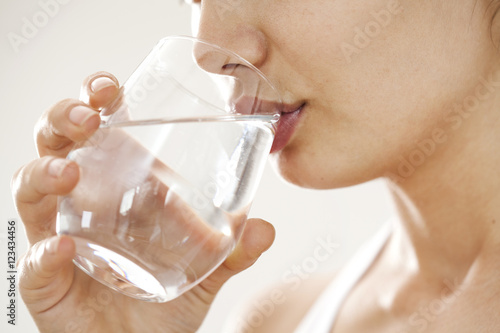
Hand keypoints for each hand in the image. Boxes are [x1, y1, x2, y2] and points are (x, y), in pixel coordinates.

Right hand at [11, 72, 274, 332]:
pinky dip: (43, 254)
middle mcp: (81, 205)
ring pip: (31, 193)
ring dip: (44, 174)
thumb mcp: (204, 268)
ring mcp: (58, 238)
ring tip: (69, 172)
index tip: (111, 87)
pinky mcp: (47, 281)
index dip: (94, 101)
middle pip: (56, 146)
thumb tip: (264, 228)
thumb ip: (233, 250)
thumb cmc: (164, 299)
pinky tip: (63, 247)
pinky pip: (33, 263)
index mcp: (116, 186)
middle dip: (62, 120)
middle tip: (88, 117)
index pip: (96, 130)